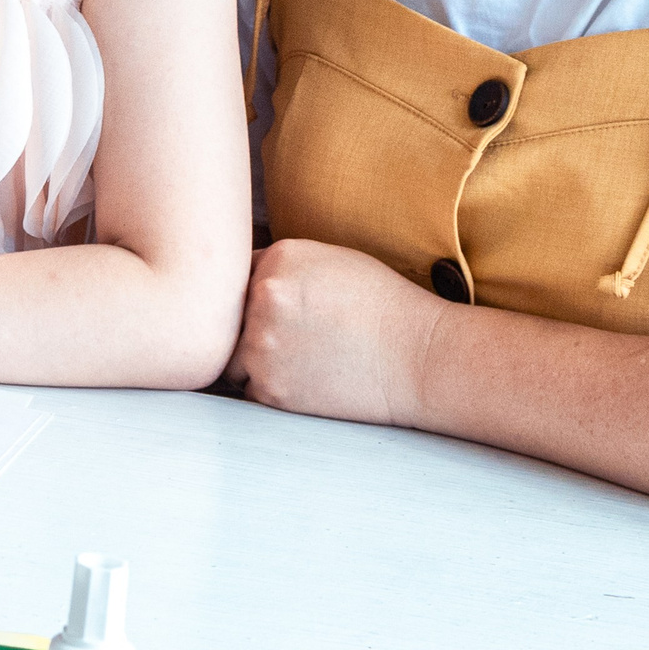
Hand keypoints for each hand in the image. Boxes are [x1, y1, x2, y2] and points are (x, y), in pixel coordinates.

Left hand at [227, 239, 445, 426]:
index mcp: (279, 259)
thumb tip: (246, 281)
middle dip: (247, 327)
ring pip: (233, 356)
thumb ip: (283, 267)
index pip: (238, 274)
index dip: (254, 294)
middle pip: (229, 316)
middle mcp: (263, 298)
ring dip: (253, 360)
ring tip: (297, 360)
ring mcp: (263, 346)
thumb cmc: (384, 308)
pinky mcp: (271, 389)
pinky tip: (304, 381)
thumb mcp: (333, 261)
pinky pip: (250, 389)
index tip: (277, 309)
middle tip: (286, 338)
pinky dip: (270, 388)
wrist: (419, 358)